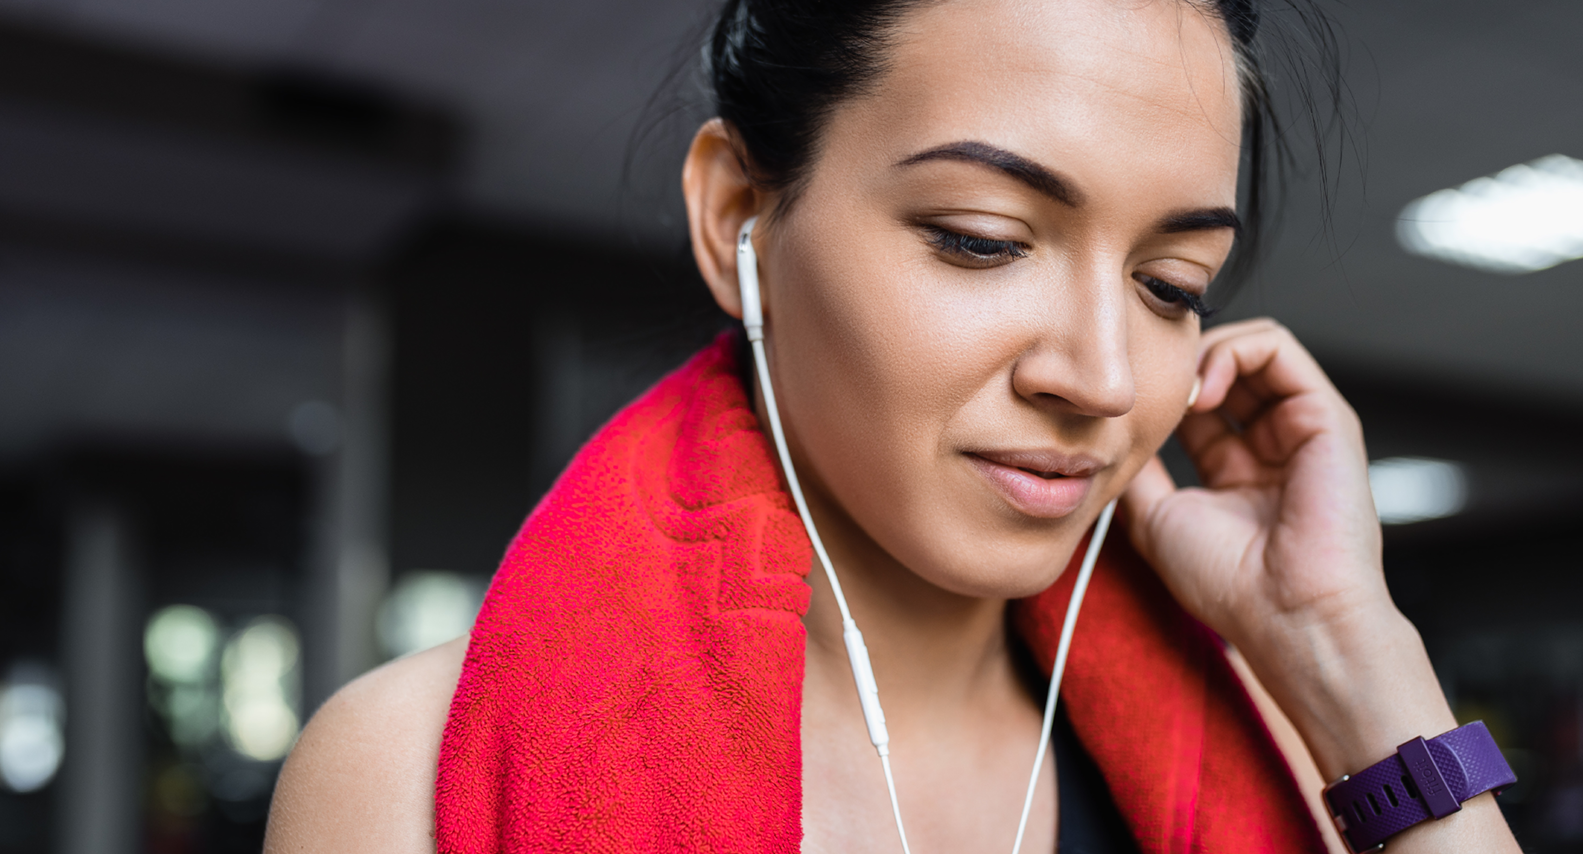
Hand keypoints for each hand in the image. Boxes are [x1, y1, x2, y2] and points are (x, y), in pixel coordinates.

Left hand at [1122, 318, 1386, 649]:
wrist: (1288, 614)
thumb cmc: (1230, 584)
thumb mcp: (1156, 518)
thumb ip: (1139, 470)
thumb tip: (1111, 434)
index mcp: (1236, 471)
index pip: (1197, 404)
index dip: (1162, 393)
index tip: (1130, 410)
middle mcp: (1271, 446)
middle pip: (1223, 369)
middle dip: (1181, 366)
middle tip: (1152, 389)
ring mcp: (1300, 428)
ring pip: (1250, 349)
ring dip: (1203, 353)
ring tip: (1180, 391)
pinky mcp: (1325, 414)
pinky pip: (1279, 347)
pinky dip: (1233, 351)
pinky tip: (1203, 388)